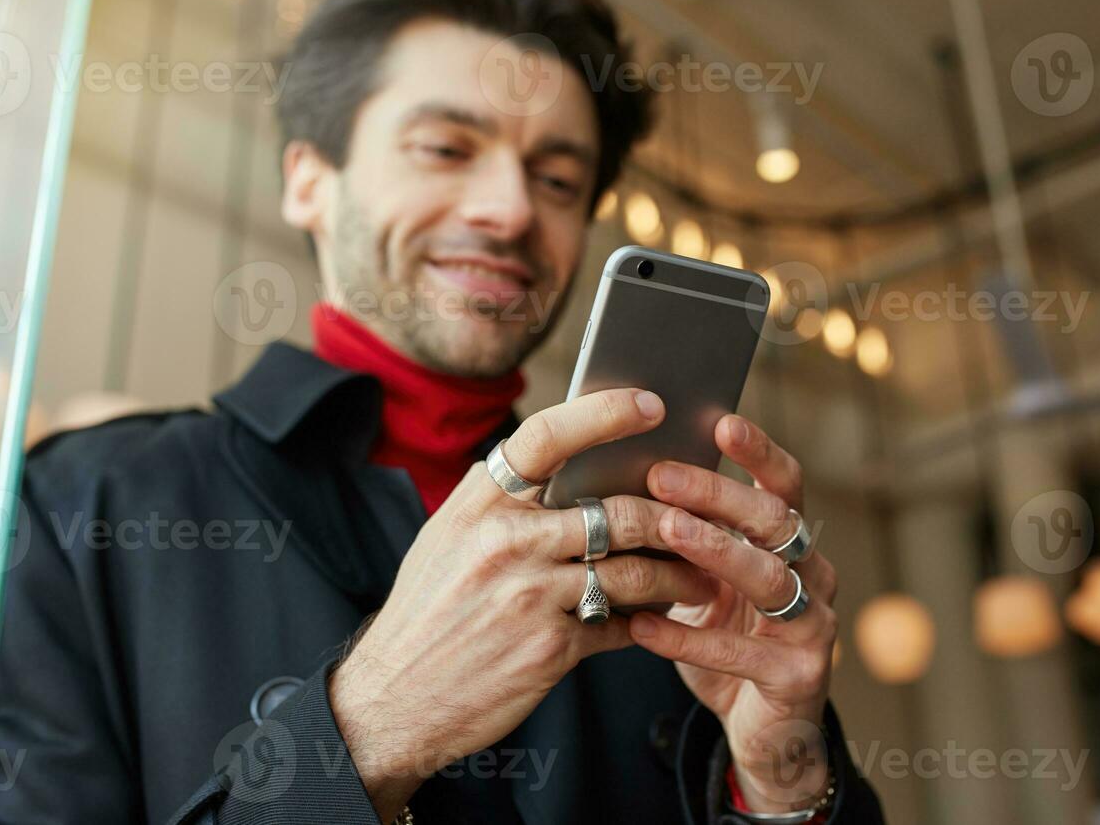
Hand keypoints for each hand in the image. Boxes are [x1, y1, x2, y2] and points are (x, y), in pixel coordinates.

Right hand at [328, 388, 718, 821]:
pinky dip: (645, 622)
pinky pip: (620, 625)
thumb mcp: (451, 537)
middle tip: (706, 518)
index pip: (549, 436)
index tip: (652, 403)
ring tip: (701, 577)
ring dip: (678, 575)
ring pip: (634, 572)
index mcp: (480, 502)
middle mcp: (505, 540)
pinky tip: (657, 620)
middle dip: (673, 516)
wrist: (394, 697)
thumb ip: (508, 502)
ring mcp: (528, 595)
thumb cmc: (430, 608)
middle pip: (616, 511)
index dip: (606, 413)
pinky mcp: (549, 648)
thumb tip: (579, 469)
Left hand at [630, 414, 838, 814]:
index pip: (785, 486)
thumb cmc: (727, 639)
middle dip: (719, 495)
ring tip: (663, 529)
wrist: (764, 730)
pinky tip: (641, 625)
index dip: (759, 453)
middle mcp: (814, 576)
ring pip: (770, 577)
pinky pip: (742, 652)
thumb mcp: (706, 582)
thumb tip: (623, 481)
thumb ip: (687, 538)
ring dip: (714, 550)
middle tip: (662, 475)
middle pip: (775, 521)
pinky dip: (688, 638)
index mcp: (792, 546)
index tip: (719, 422)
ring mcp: (814, 627)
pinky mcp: (799, 677)